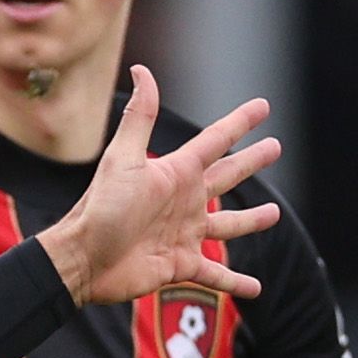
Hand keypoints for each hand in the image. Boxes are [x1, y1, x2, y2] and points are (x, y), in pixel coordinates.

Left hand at [33, 65, 282, 308]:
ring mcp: (184, 234)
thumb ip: (139, 117)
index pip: (216, 141)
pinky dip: (236, 282)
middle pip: (227, 178)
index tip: (263, 106)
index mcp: (176, 173)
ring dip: (251, 220)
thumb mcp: (123, 159)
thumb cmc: (100, 208)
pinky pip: (216, 274)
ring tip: (274, 214)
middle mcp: (184, 201)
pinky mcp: (180, 265)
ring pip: (228, 226)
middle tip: (275, 148)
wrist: (81, 259)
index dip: (239, 123)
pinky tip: (256, 288)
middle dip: (251, 162)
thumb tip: (142, 69)